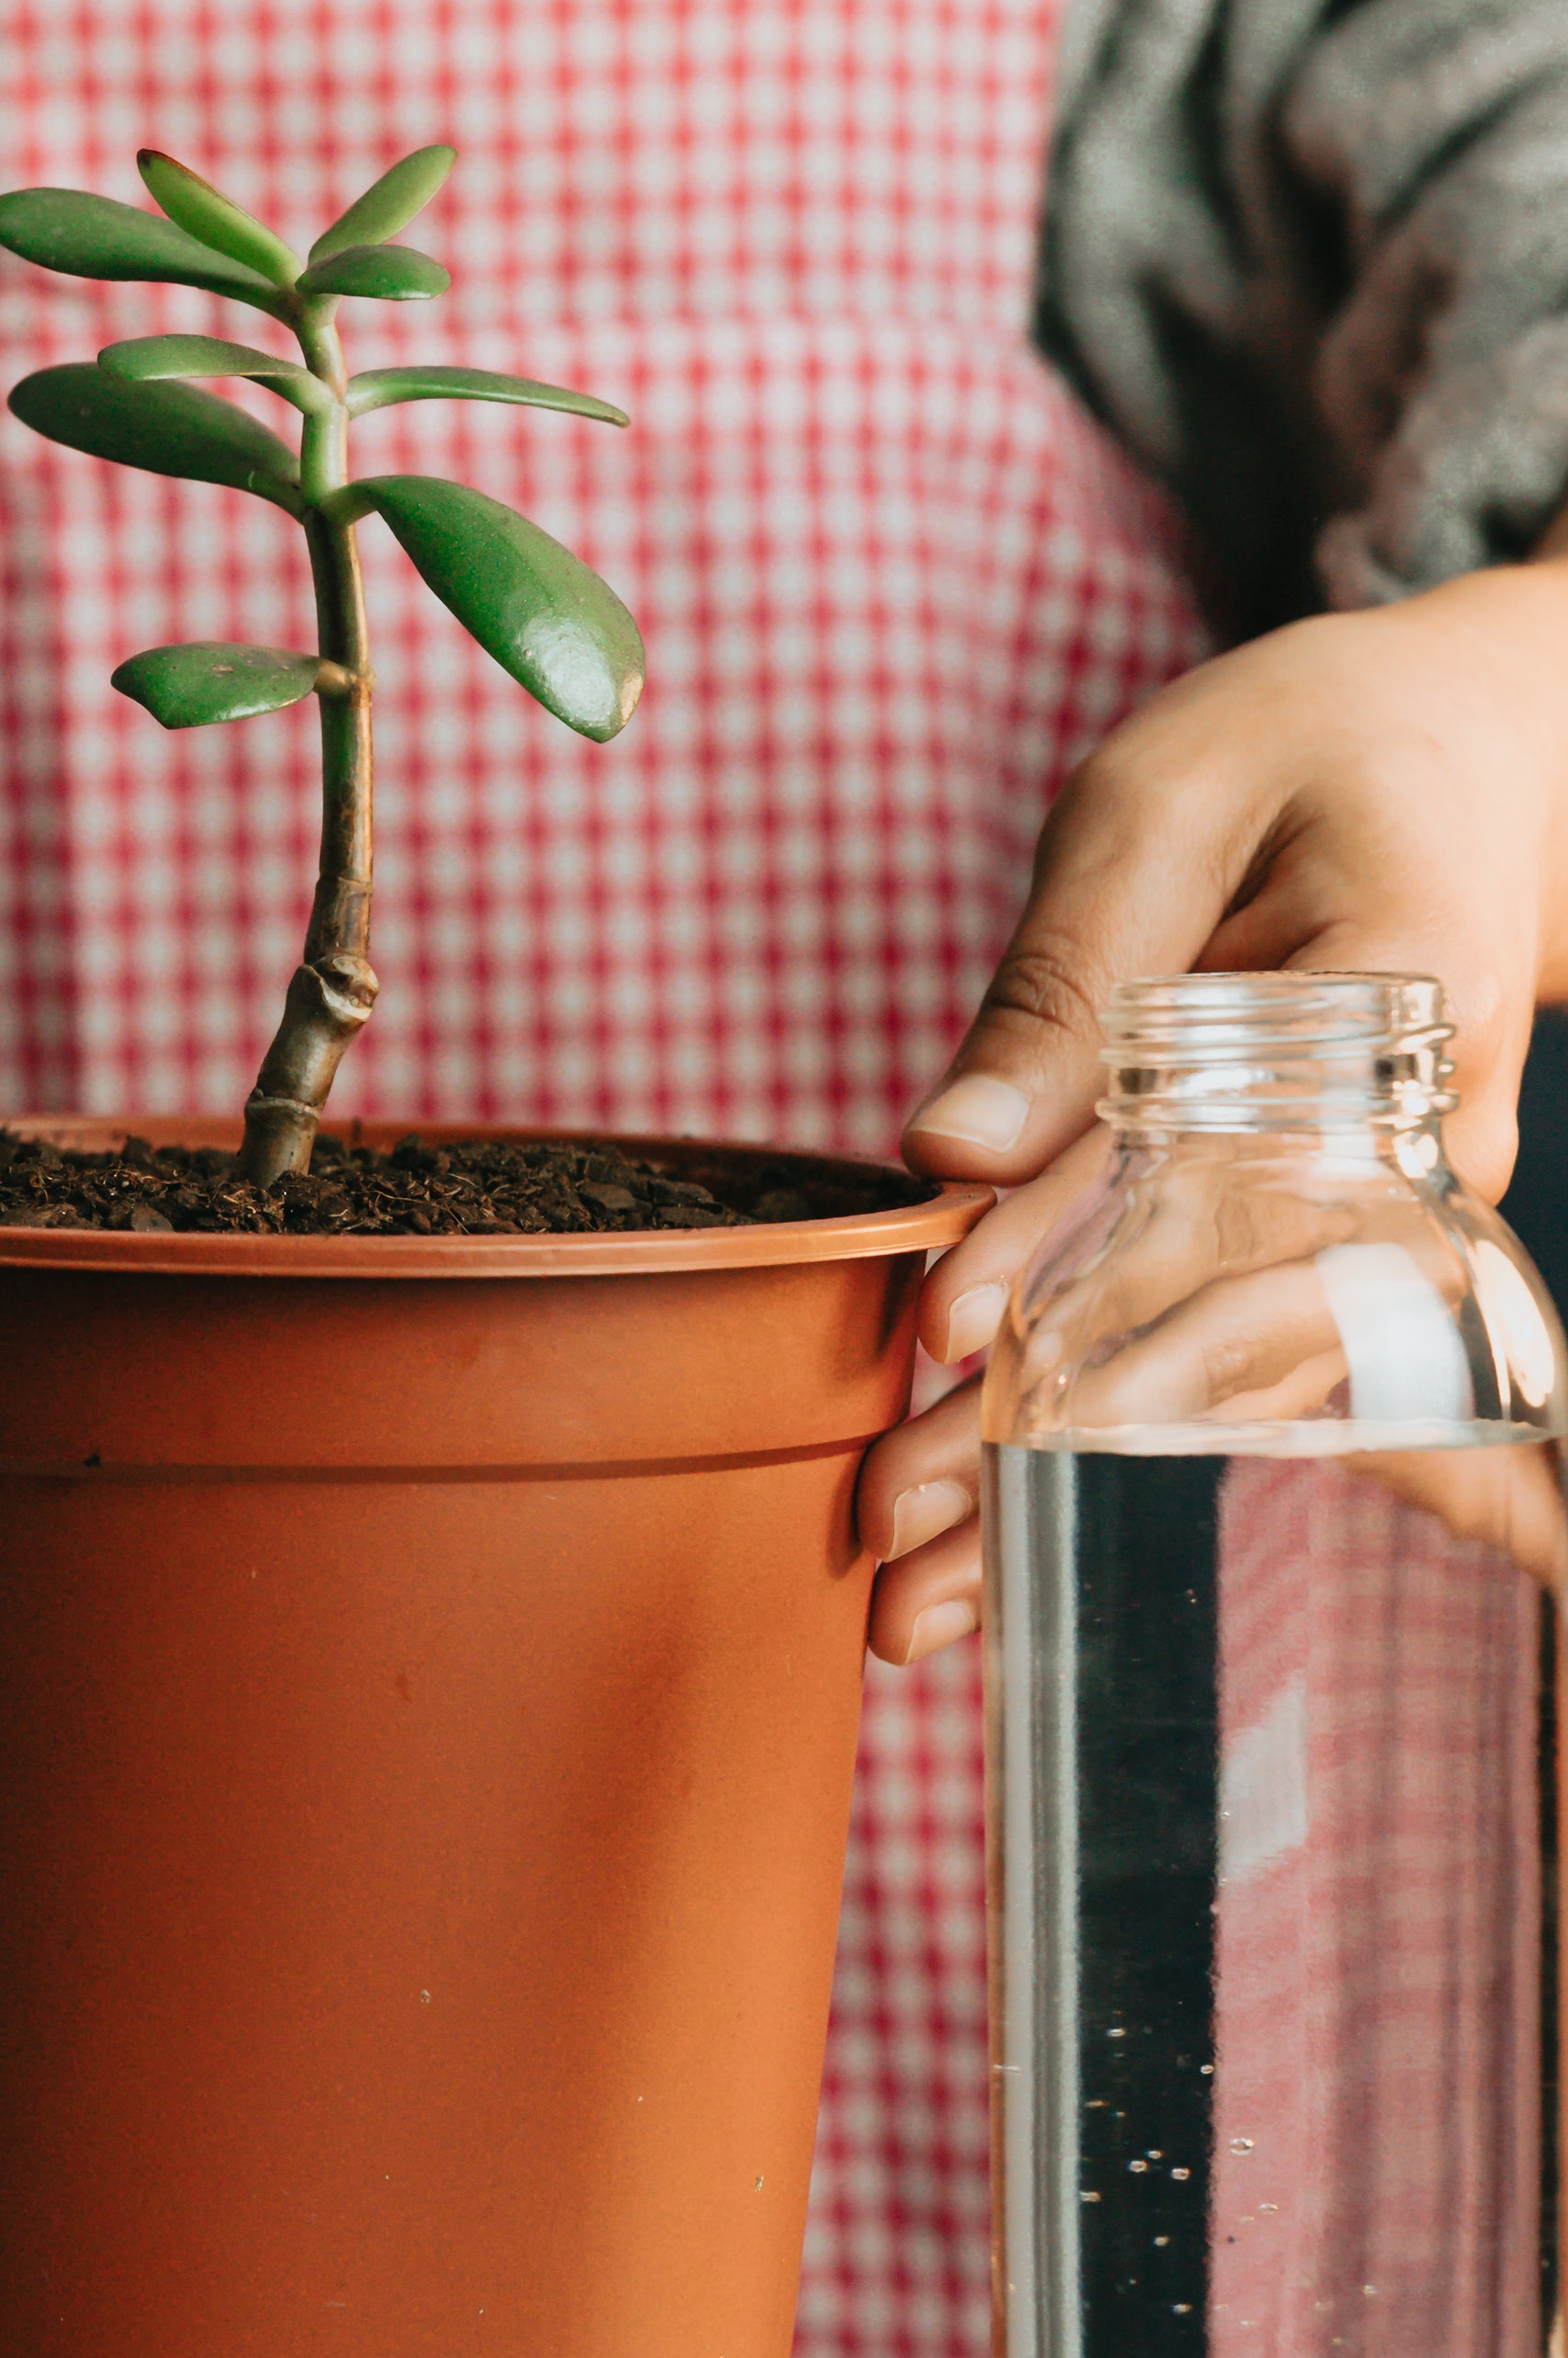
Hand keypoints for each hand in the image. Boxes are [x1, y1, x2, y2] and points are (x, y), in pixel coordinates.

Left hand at [858, 560, 1567, 1666]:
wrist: (1472, 760)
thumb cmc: (1303, 755)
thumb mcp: (1164, 798)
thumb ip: (1062, 974)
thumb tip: (944, 1152)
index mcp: (1401, 992)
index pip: (1212, 1153)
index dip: (1070, 1248)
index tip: (944, 1329)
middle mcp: (1423, 1142)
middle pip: (1217, 1305)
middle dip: (1046, 1427)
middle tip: (884, 1533)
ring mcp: (1406, 1214)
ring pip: (1222, 1367)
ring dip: (1065, 1477)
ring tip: (912, 1602)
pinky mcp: (1354, 1241)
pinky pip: (1234, 1350)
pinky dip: (1117, 1440)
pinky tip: (1004, 1549)